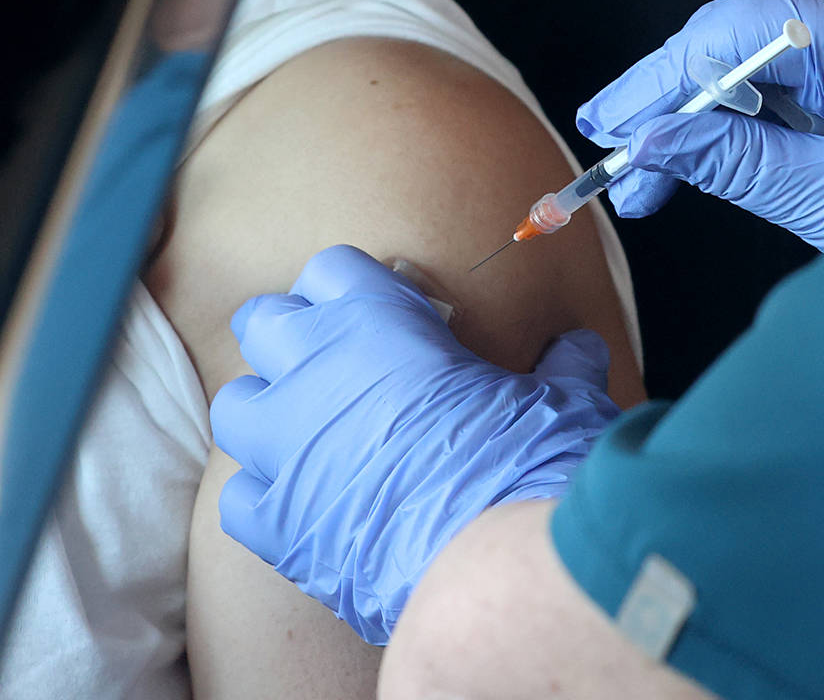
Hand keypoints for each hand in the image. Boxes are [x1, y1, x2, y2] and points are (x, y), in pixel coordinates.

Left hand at [209, 245, 619, 644]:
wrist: (498, 559)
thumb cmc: (531, 461)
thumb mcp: (560, 397)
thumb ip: (560, 366)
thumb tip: (579, 349)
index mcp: (378, 321)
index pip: (332, 270)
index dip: (352, 291)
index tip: (375, 315)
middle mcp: (315, 371)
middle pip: (265, 323)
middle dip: (292, 339)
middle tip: (335, 369)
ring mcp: (285, 447)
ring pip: (237, 406)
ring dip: (268, 415)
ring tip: (312, 439)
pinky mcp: (276, 522)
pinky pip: (241, 497)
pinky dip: (269, 500)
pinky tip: (310, 509)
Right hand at [577, 0, 823, 250]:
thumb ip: (735, 164)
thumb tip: (651, 145)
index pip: (734, 33)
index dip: (660, 83)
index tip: (614, 134)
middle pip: (730, 34)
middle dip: (666, 102)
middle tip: (618, 162)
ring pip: (741, 47)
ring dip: (691, 109)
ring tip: (648, 171)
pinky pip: (770, 60)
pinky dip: (730, 107)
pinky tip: (695, 145)